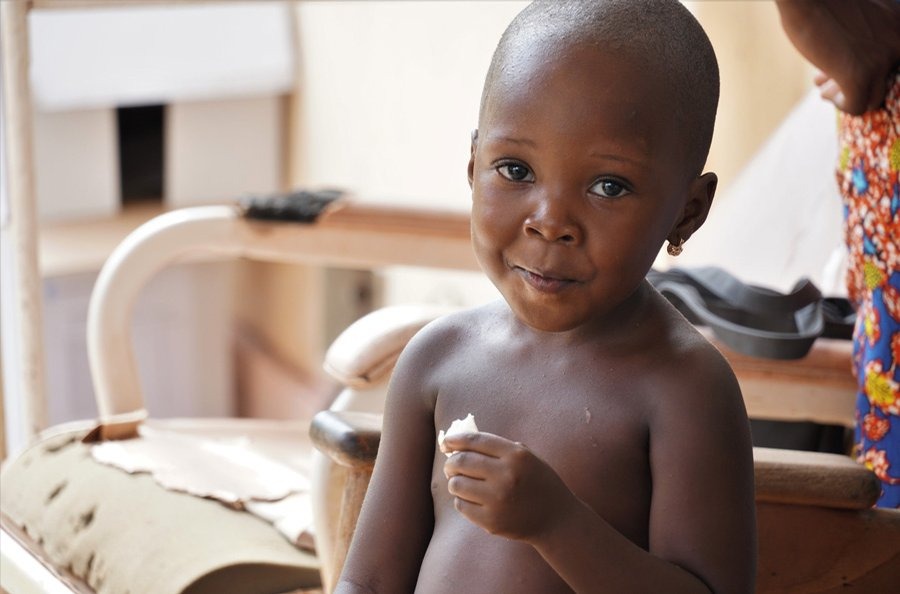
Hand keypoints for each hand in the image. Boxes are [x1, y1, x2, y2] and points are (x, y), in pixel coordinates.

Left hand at [441, 432, 575, 542]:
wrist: (556, 519)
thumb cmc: (538, 483)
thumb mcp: (527, 457)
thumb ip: (499, 448)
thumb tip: (461, 443)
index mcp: (516, 455)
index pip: (475, 441)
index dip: (456, 440)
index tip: (446, 442)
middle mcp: (506, 475)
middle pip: (461, 461)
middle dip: (451, 462)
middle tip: (450, 466)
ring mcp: (498, 499)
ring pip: (457, 484)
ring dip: (454, 482)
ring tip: (461, 483)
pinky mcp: (491, 521)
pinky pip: (461, 505)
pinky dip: (461, 500)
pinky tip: (471, 499)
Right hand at [776, 0, 899, 114]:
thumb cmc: (827, 0)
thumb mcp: (863, 14)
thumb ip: (871, 36)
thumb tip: (860, 60)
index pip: (894, 66)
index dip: (871, 71)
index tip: (843, 69)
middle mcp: (899, 43)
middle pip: (886, 83)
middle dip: (856, 83)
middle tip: (829, 80)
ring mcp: (882, 61)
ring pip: (873, 98)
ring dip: (846, 94)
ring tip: (824, 86)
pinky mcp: (859, 76)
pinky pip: (856, 107)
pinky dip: (839, 103)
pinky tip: (825, 91)